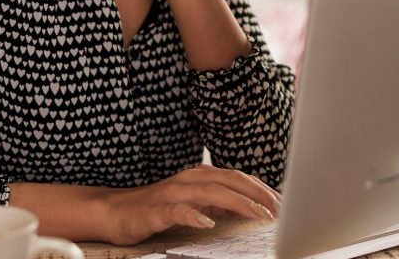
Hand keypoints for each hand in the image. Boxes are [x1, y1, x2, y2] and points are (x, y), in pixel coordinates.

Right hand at [97, 164, 280, 245]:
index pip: (239, 178)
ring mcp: (173, 193)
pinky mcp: (156, 210)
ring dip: (237, 202)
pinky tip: (207, 222)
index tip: (283, 202)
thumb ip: (220, 201)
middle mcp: (190, 179)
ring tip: (257, 214)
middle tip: (278, 209)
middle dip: (257, 194)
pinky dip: (194, 215)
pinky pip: (177, 211)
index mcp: (201, 176)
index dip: (262, 189)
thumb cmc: (158, 208)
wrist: (115, 212)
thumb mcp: (195, 203)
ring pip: (210, 192)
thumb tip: (250, 206)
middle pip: (230, 180)